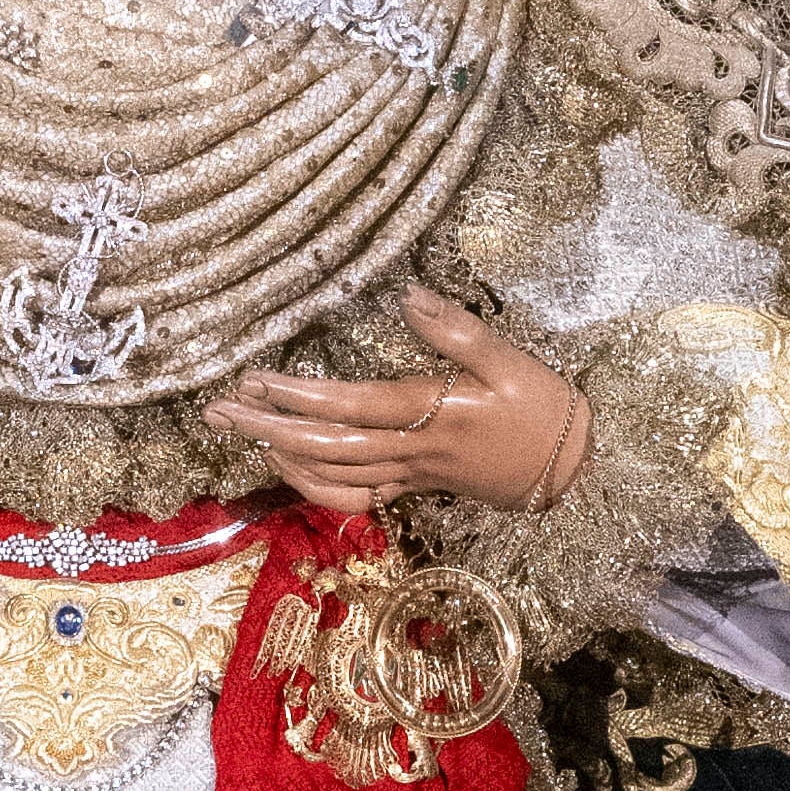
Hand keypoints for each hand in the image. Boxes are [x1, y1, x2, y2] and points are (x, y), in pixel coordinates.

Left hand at [215, 292, 591, 520]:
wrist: (571, 471)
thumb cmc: (542, 410)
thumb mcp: (510, 360)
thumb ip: (458, 330)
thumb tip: (409, 294)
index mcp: (432, 414)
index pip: (352, 406)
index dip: (301, 396)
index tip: (257, 378)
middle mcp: (411, 450)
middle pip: (326, 445)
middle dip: (268, 428)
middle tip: (218, 410)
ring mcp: (409, 474)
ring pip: (332, 473)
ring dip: (279, 453)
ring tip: (237, 429)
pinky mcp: (414, 487)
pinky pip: (354, 497)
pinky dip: (314, 487)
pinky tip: (286, 467)